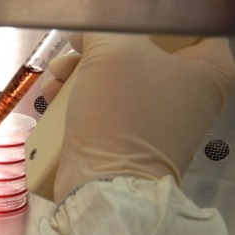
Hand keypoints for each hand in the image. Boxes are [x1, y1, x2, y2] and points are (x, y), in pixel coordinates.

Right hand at [42, 33, 234, 201]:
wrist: (101, 184)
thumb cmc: (121, 117)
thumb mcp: (114, 51)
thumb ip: (104, 27)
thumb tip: (89, 32)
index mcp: (208, 71)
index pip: (182, 27)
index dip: (143, 23)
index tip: (110, 27)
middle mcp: (187, 96)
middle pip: (139, 51)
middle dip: (97, 48)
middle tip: (76, 47)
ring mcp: (154, 121)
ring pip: (113, 79)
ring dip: (78, 72)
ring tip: (57, 76)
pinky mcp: (125, 140)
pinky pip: (101, 107)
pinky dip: (77, 99)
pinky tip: (54, 96)